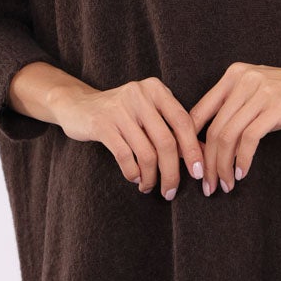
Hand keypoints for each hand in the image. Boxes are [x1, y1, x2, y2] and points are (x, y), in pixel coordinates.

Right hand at [56, 76, 205, 201]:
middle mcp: (140, 95)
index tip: (197, 173)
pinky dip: (133, 173)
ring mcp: (120, 109)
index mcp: (156, 90)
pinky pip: (125, 157)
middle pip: (167, 142)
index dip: (193, 150)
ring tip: (150, 186)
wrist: (78, 105)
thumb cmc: (122, 113)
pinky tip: (135, 178)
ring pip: (146, 153)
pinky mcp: (102, 124)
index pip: (183, 122)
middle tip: (171, 191)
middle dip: (172, 172)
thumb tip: (202, 154)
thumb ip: (173, 129)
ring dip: (151, 177)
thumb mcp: (149, 113)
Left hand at [188, 58, 280, 196]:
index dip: (191, 144)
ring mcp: (260, 91)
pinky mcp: (277, 106)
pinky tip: (242, 173)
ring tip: (226, 184)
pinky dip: (242, 159)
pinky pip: (250, 138)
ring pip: (228, 135)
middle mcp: (242, 79)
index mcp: (233, 75)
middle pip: (213, 128)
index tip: (195, 168)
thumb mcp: (259, 95)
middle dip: (208, 162)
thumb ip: (237, 111)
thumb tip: (212, 146)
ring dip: (223, 166)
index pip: (199, 112)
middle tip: (209, 185)